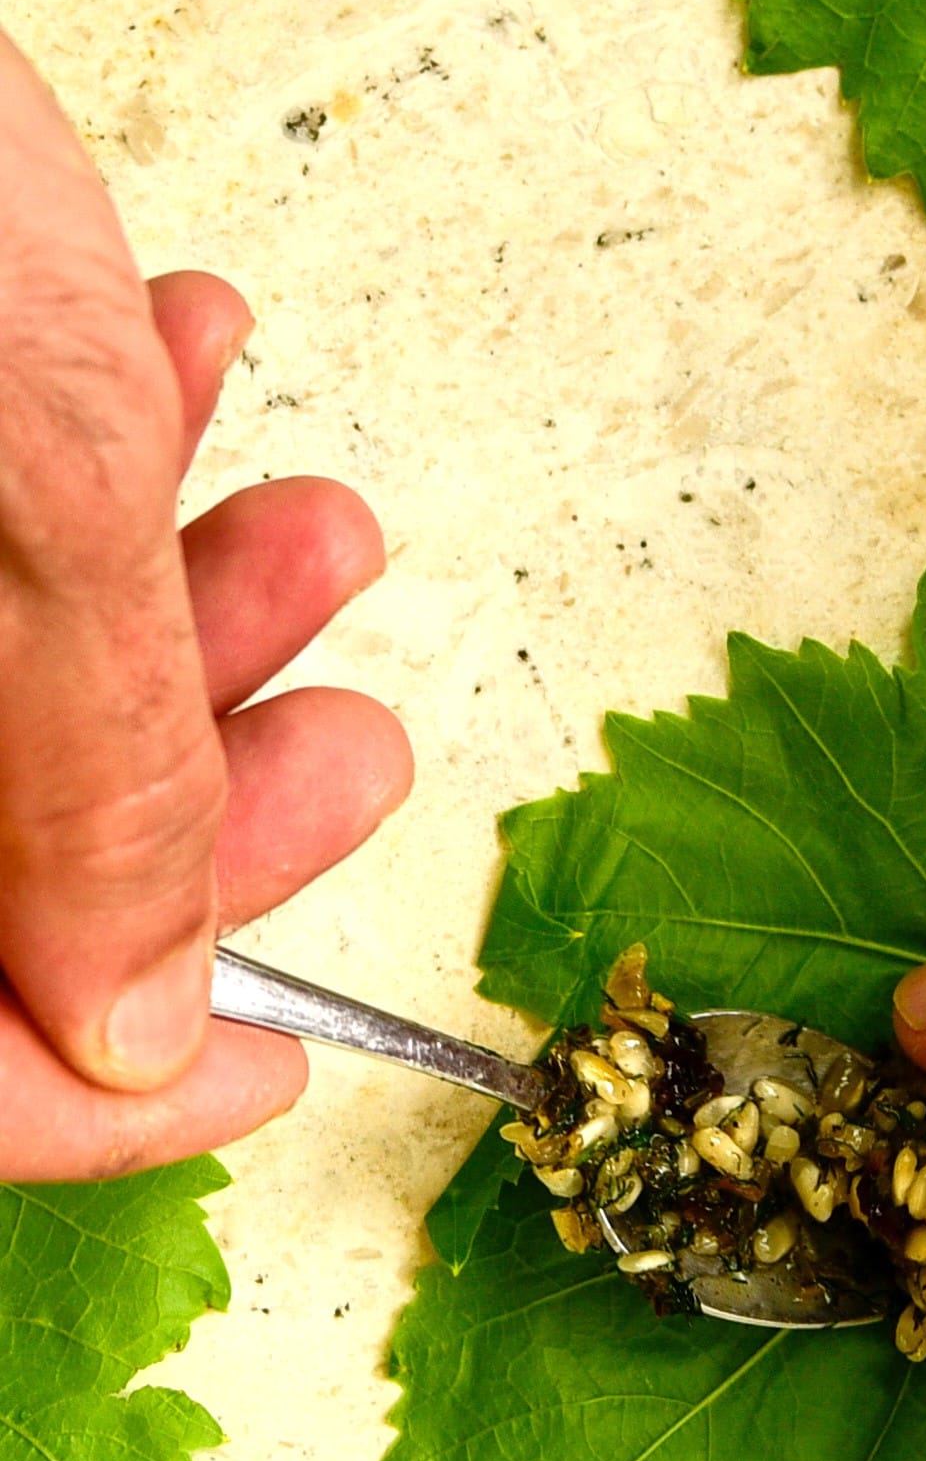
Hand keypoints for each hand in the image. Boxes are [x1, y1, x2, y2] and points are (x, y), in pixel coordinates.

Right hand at [0, 32, 409, 1178]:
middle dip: (184, 814)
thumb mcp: (16, 496)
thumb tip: (143, 1026)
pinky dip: (78, 470)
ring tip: (314, 525)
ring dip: (165, 620)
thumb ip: (88, 782)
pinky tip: (186, 356)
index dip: (96, 1104)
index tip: (283, 1069)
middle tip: (357, 746)